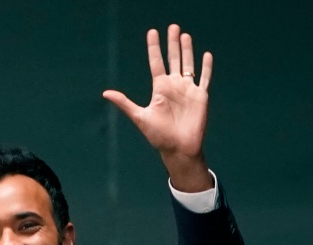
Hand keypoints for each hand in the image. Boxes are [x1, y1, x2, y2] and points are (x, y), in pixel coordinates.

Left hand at [103, 24, 213, 192]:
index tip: (152, 32)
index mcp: (160, 89)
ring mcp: (188, 89)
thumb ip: (125, 103)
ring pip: (188, 64)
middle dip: (172, 43)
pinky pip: (205, 78)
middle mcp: (174, 86)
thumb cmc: (158, 136)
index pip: (156, 62)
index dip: (154, 47)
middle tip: (172, 27)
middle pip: (173, 59)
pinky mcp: (201, 96)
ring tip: (184, 35)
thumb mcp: (140, 117)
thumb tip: (105, 93)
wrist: (178, 149)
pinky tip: (206, 55)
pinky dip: (206, 67)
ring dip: (187, 50)